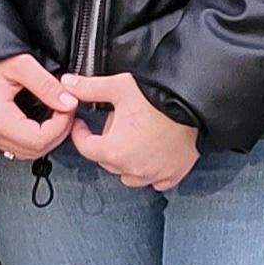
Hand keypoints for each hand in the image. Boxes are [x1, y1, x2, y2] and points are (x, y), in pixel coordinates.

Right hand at [0, 55, 78, 161]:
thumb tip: (69, 103)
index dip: (60, 126)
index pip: (38, 139)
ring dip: (50, 137)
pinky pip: (21, 148)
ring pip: (30, 153)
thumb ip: (46, 84)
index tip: (69, 107)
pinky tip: (46, 122)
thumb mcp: (21, 65)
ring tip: (59, 115)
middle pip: (36, 150)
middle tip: (67, 110)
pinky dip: (39, 139)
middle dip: (59, 132)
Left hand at [60, 72, 201, 191]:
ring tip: (133, 139)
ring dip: (126, 161)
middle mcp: (131, 168)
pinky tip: (153, 154)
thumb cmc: (159, 97)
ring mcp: (153, 174)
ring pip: (128, 174)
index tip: (82, 124)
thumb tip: (67, 84)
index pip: (85, 147)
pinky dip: (151, 171)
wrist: (196, 105)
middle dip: (106, 143)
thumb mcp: (120, 87)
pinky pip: (155, 180)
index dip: (80, 133)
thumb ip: (89, 88)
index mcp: (114, 150)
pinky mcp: (172, 175)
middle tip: (117, 122)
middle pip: (107, 161)